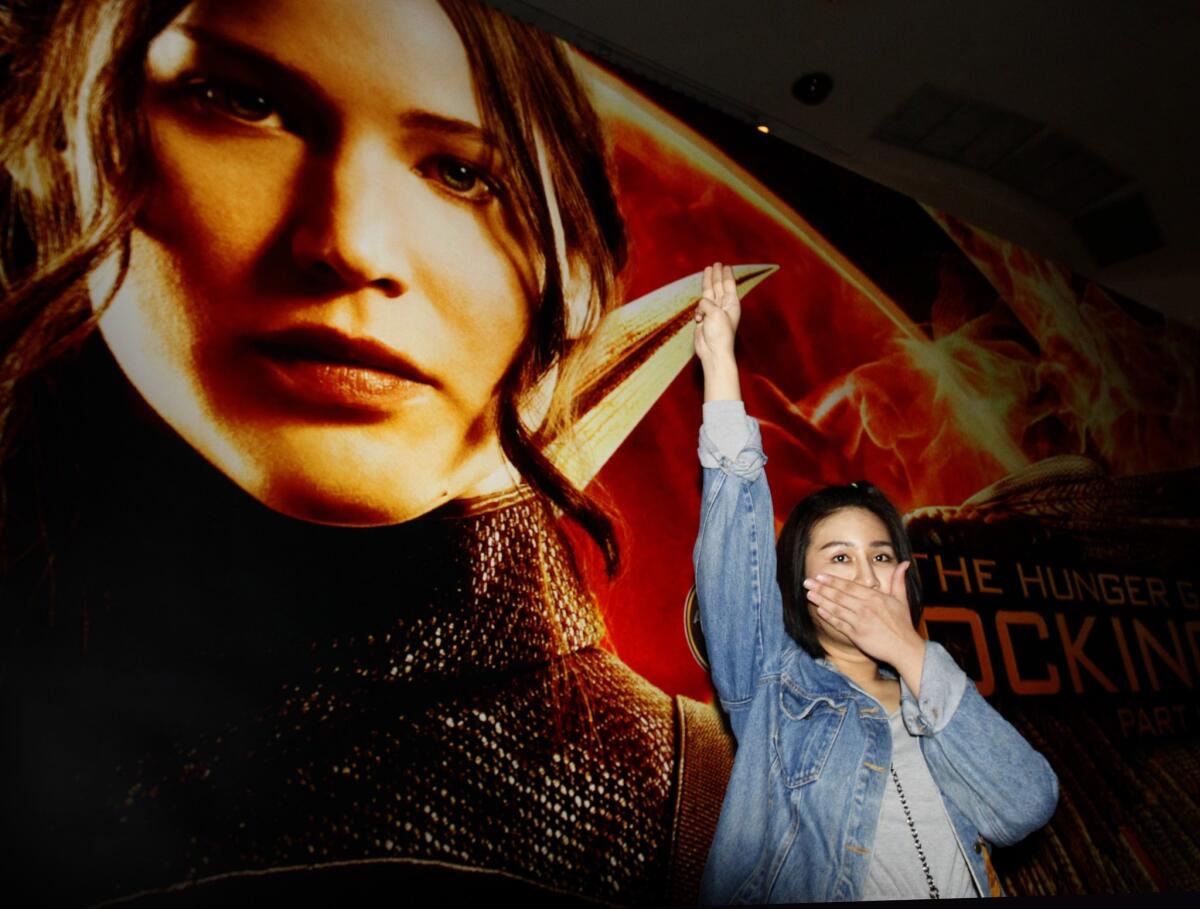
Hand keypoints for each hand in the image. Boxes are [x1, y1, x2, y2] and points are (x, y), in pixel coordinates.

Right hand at [693, 262, 740, 364]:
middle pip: (719, 286)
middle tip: (716, 264)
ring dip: (708, 282)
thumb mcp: (715, 313)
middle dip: (717, 275)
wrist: (712, 351)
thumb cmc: (719, 334)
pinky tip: (698, 318)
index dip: (726, 274)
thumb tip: (700, 305)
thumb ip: (707, 303)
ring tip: (707, 270)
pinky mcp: (704, 318)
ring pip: (709, 293)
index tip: (725, 266)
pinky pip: (700, 307)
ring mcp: (714, 312)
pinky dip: (698, 311)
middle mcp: (724, 306)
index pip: (729, 285)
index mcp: (732, 304)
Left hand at [803, 562, 925, 690]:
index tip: (820, 576)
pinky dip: (829, 617)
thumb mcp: (902, 600)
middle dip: (822, 588)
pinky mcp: (857, 635)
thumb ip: (899, 580)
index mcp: (875, 597)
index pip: (849, 586)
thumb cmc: (903, 624)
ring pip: (837, 609)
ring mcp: (860, 622)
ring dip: (821, 600)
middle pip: (839, 595)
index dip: (833, 581)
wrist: (905, 648)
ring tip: (809, 594)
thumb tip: (905, 563)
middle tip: (807, 582)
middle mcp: (866, 608)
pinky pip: (839, 624)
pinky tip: (820, 611)